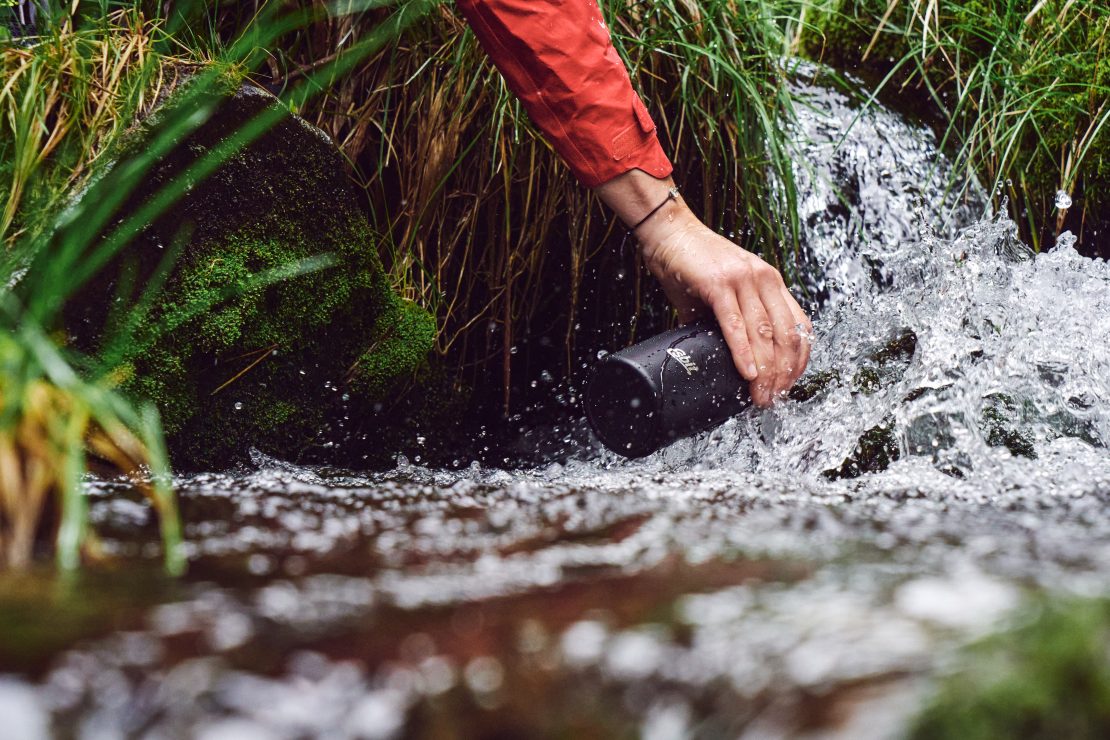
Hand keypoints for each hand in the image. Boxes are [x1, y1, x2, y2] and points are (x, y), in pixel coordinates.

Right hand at [595, 171, 811, 406]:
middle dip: (783, 374)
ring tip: (760, 396)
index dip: (799, 360)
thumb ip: (733, 320)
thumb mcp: (724, 292)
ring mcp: (743, 280)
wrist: (669, 232)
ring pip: (764, 334)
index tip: (789, 384)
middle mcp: (764, 279)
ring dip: (765, 371)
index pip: (799, 326)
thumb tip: (725, 356)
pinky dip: (743, 352)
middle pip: (786, 336)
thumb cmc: (692, 264)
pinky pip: (736, 325)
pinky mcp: (718, 284)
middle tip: (773, 400)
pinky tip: (747, 373)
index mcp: (771, 281)